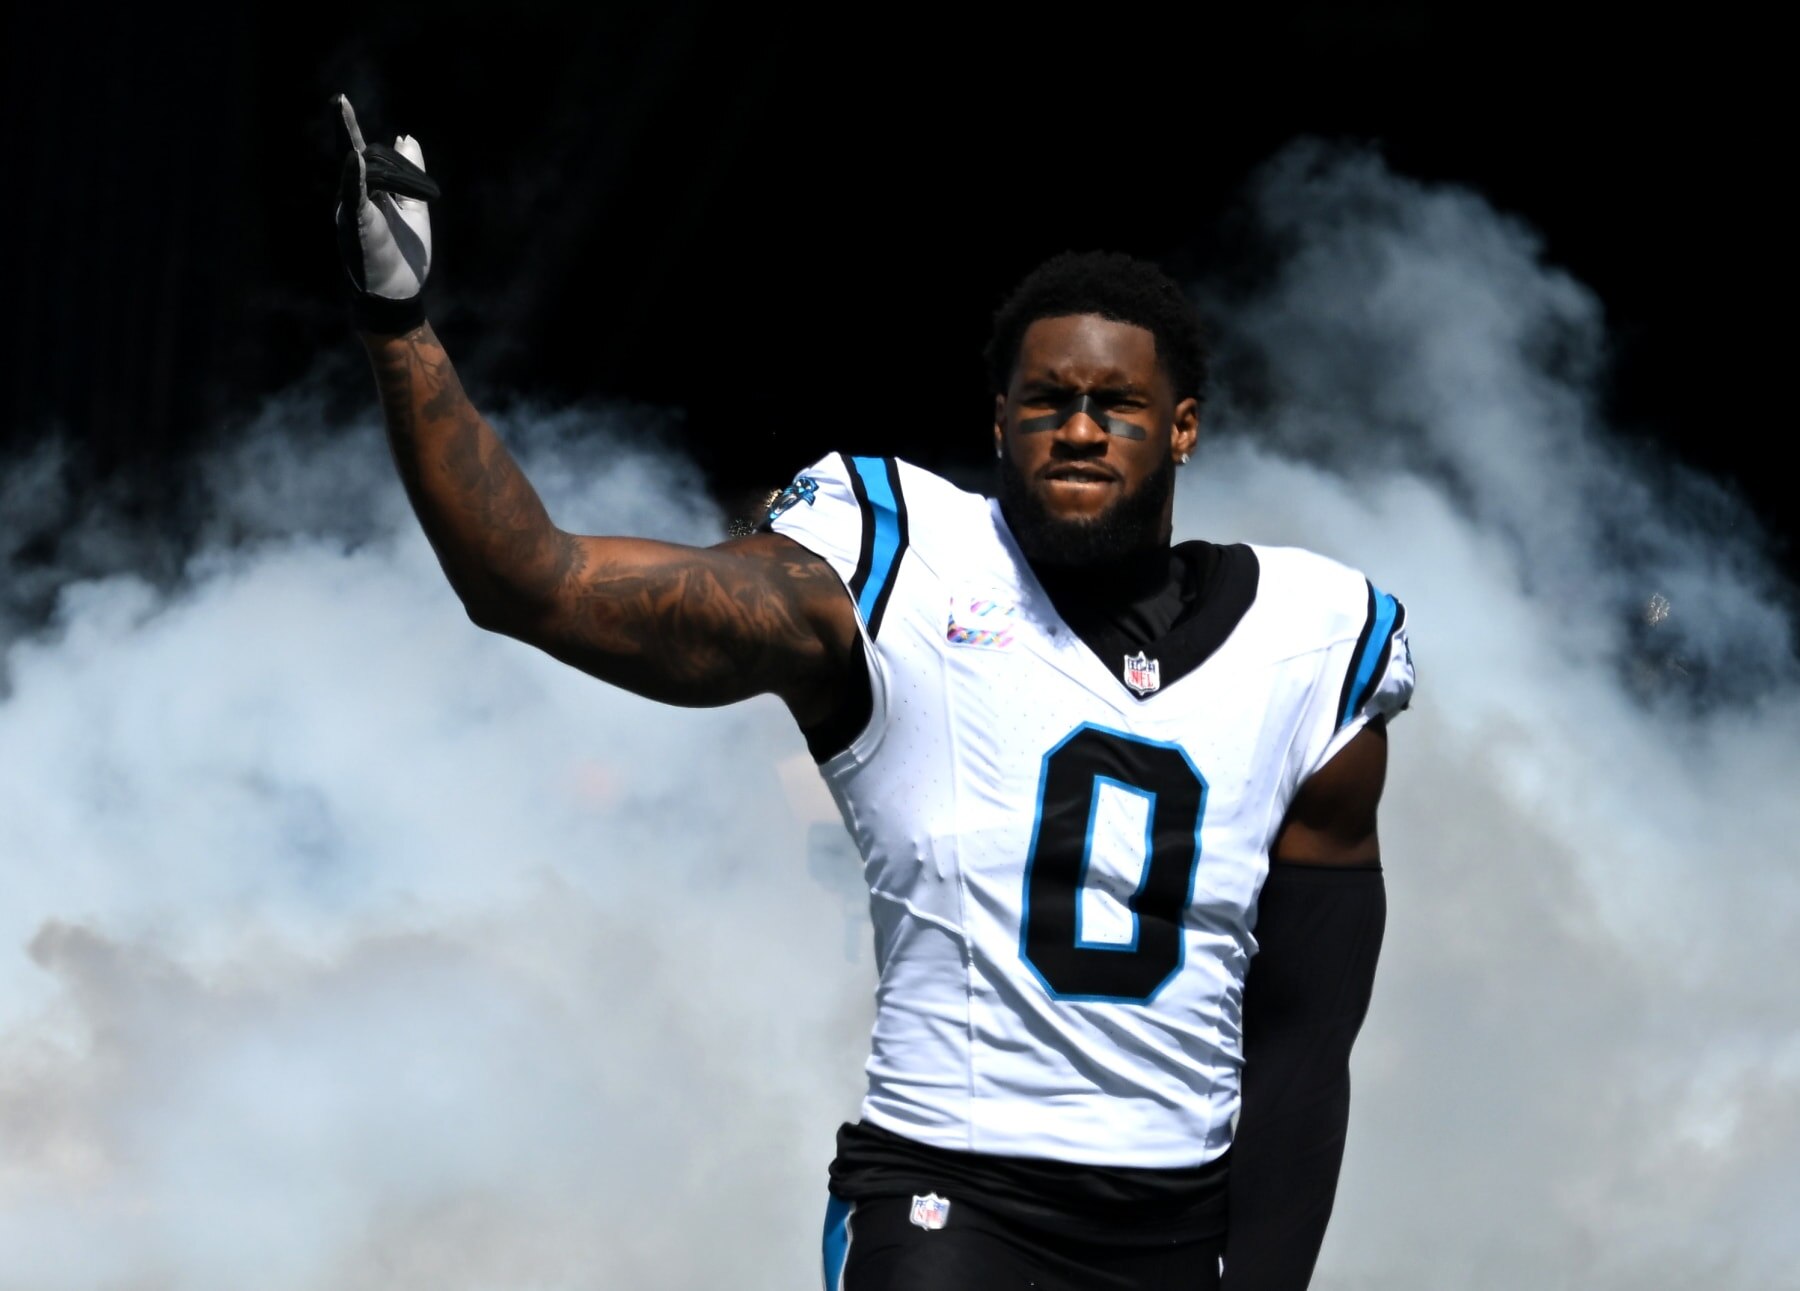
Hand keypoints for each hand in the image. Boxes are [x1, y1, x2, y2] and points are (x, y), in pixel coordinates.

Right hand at [334, 95, 434, 326]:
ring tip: (408, 200)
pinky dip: (354, 178)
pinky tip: (353, 159)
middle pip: (368, 159)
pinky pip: (354, 198)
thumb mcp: (414, 207)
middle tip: (417, 199)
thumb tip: (406, 137)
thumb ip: (411, 173)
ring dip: (392, 175)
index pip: (356, 154)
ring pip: (363, 172)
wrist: (400, 295)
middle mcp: (351, 198)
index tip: (340, 100)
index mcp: (363, 193)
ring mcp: (351, 211)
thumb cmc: (404, 256)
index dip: (347, 127)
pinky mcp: (357, 226)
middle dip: (398, 169)